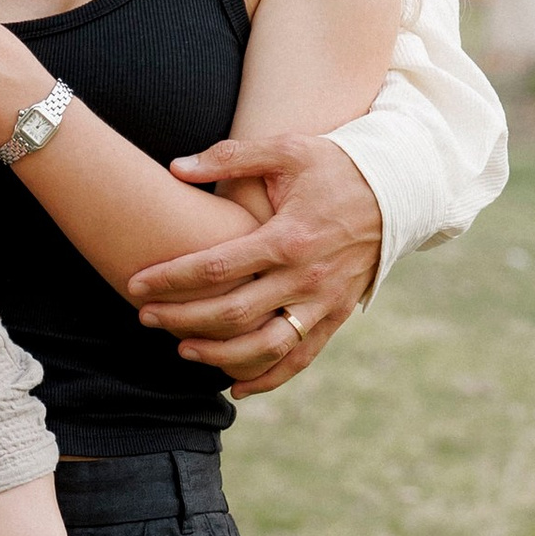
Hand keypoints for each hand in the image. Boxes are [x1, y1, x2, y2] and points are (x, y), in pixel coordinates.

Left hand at [127, 132, 382, 392]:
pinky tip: (234, 386)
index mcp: (288, 237)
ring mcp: (324, 303)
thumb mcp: (288, 149)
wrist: (398, 190)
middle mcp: (306, 278)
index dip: (170, 279)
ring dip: (218, 356)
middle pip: (231, 314)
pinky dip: (267, 378)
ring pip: (264, 347)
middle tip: (144, 316)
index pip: (215, 267)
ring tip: (181, 350)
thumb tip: (177, 167)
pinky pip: (300, 358)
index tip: (136, 283)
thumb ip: (231, 156)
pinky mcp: (337, 317)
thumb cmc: (335, 166)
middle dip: (180, 318)